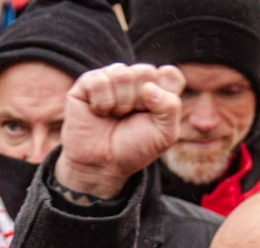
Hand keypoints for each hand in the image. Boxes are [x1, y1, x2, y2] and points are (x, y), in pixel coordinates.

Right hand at [54, 63, 183, 200]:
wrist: (100, 164)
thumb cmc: (133, 148)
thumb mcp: (164, 135)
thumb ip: (171, 107)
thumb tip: (149, 87)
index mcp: (157, 90)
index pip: (171, 74)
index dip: (165, 92)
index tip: (155, 113)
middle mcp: (134, 80)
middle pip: (147, 72)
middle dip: (141, 101)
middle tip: (131, 117)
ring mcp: (111, 79)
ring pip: (123, 74)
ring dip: (121, 103)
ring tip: (115, 116)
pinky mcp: (88, 82)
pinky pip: (99, 81)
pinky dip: (101, 102)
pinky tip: (98, 112)